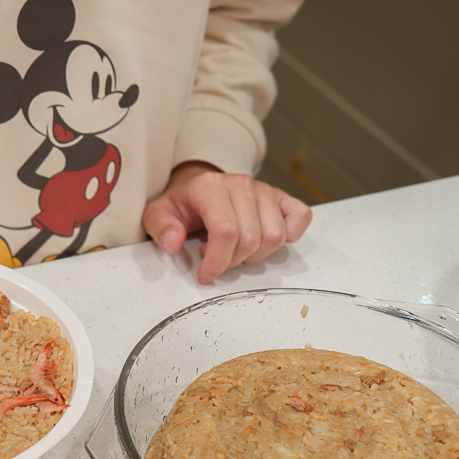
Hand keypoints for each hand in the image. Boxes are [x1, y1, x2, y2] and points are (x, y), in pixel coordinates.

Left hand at [142, 161, 311, 284]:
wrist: (199, 187)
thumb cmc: (183, 205)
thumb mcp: (158, 214)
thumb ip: (160, 227)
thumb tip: (174, 242)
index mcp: (211, 187)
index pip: (226, 231)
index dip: (217, 261)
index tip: (205, 275)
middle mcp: (242, 184)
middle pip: (251, 239)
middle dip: (233, 262)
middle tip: (218, 260)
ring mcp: (265, 190)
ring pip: (276, 236)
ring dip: (256, 255)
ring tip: (235, 250)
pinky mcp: (282, 197)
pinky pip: (300, 218)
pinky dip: (289, 236)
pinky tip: (264, 241)